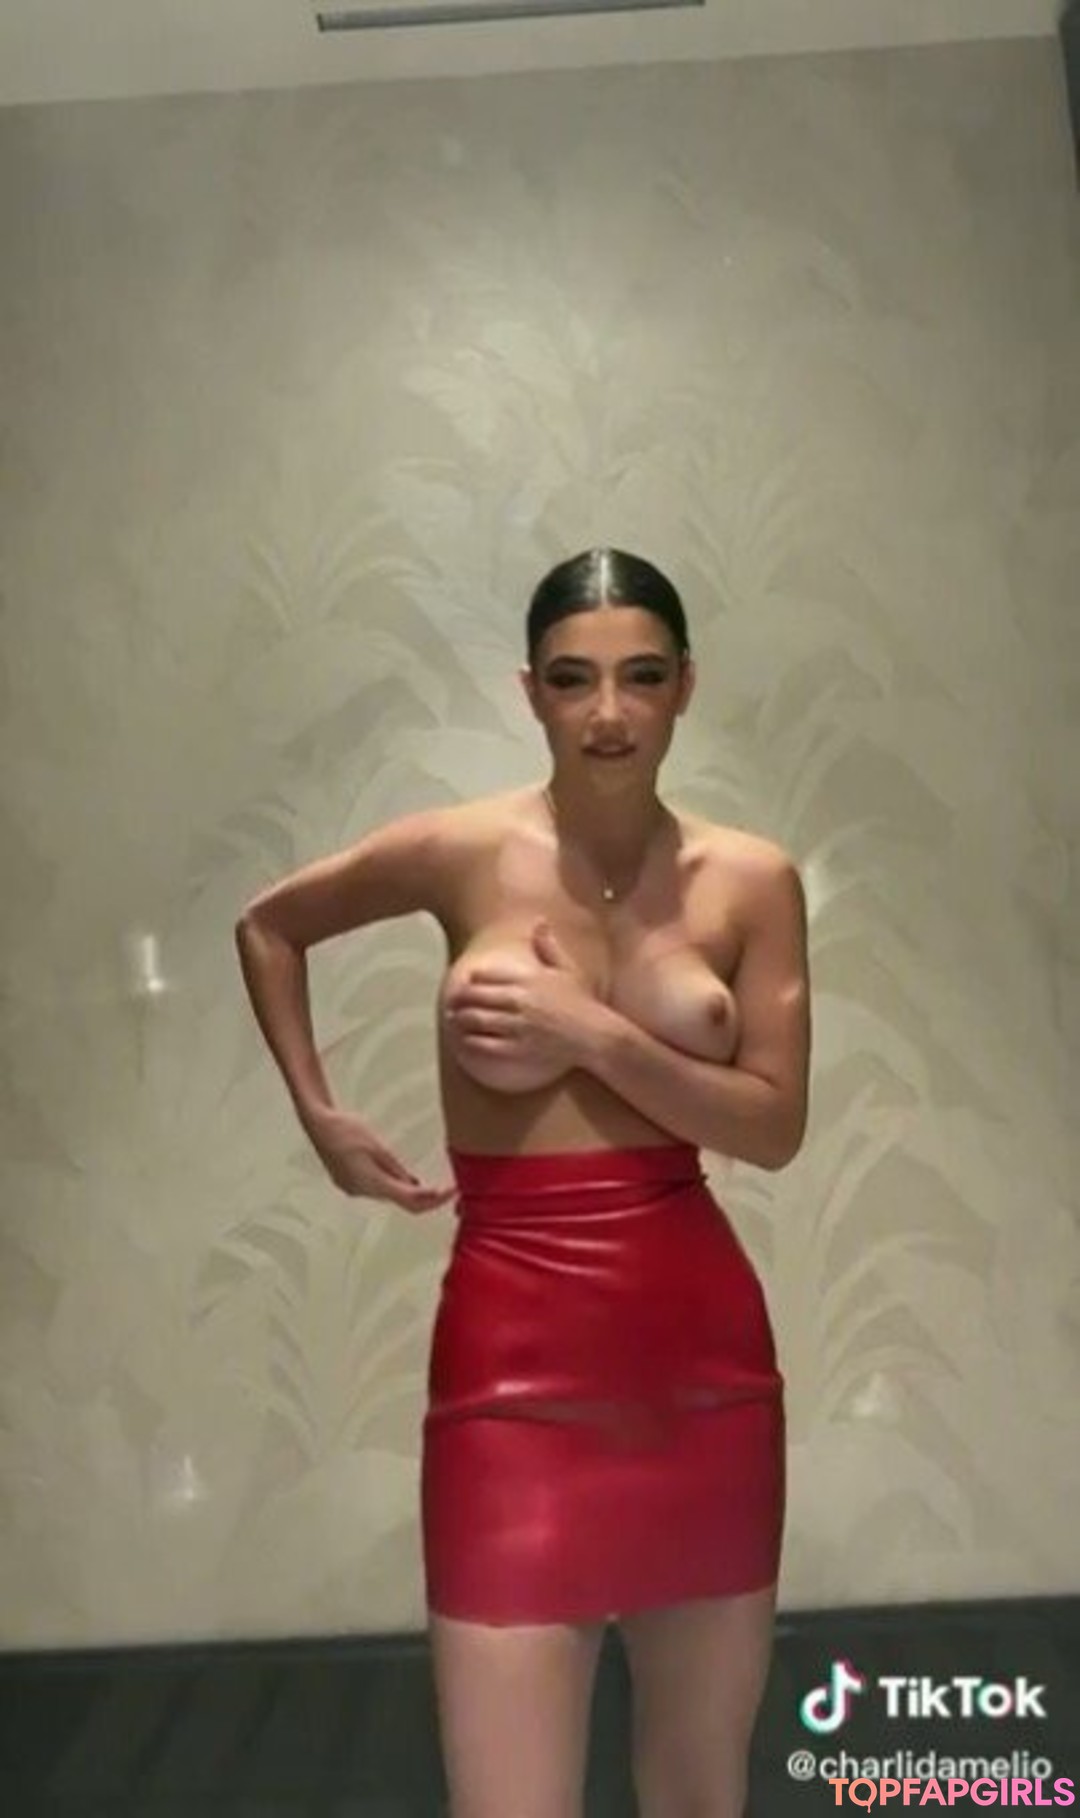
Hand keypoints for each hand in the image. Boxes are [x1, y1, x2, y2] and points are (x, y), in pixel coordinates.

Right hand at [302, 1106, 456, 1213]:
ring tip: (432, 1183)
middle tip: (448, 1187)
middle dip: (426, 1197)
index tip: (452, 1190)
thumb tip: (414, 1185)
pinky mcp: (349, 1182)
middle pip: (401, 1202)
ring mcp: (353, 1188)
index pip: (410, 1200)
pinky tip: (403, 1176)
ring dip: (410, 1192)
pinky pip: (378, 1189)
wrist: (317, 1123)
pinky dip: (394, 1186)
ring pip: (390, 1196)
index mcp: (372, 1183)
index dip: (435, 1199)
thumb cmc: (345, 1129)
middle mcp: (362, 1191)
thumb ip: (396, 1168)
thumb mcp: (377, 1146)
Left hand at [444, 920, 595, 1074]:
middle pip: (478, 997)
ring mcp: (520, 1025)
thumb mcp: (568, 970)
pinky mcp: (520, 1048)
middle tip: (451, 1003)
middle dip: (460, 1000)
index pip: (488, 976)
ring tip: (454, 1020)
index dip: (472, 980)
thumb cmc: (582, 1002)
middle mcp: (522, 1001)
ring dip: (462, 1020)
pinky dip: (472, 1042)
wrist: (596, 1035)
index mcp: (530, 979)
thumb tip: (540, 921)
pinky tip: (465, 1042)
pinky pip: (487, 1044)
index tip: (464, 982)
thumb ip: (549, 946)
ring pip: (478, 1020)